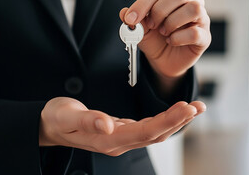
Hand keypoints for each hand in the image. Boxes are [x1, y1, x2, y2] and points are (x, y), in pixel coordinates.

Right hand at [39, 97, 205, 155]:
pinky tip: (175, 113)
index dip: (168, 120)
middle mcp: (119, 142)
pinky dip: (165, 120)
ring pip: (155, 132)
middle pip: (156, 133)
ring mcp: (121, 139)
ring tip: (195, 108)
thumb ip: (87, 119)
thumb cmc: (57, 118)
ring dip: (176, 121)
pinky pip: (149, 128)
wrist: (49, 125)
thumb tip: (108, 124)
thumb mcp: (67, 115)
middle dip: (179, 120)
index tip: (186, 108)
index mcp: (108, 140)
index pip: (145, 131)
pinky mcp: (122, 132)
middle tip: (199, 106)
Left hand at [120, 0, 210, 80]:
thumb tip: (124, 13)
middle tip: (152, 25)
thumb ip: (134, 21)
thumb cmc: (156, 40)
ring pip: (193, 8)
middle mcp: (190, 1)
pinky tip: (172, 41)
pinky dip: (179, 38)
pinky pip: (196, 32)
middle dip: (160, 10)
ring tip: (164, 32)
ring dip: (172, 22)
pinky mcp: (205, 37)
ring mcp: (201, 18)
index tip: (131, 19)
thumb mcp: (141, 30)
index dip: (143, 4)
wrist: (164, 61)